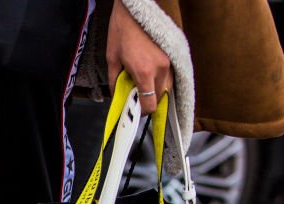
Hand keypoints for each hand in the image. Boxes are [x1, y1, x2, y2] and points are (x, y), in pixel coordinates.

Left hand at [106, 0, 171, 114]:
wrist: (134, 11)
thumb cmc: (121, 32)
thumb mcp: (112, 60)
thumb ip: (115, 83)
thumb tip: (117, 96)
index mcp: (144, 72)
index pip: (149, 105)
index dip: (141, 112)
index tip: (135, 110)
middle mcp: (160, 69)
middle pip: (159, 99)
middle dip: (147, 100)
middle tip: (135, 94)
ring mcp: (168, 62)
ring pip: (166, 88)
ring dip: (155, 90)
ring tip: (141, 82)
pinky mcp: (171, 55)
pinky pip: (169, 76)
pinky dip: (160, 80)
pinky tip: (149, 74)